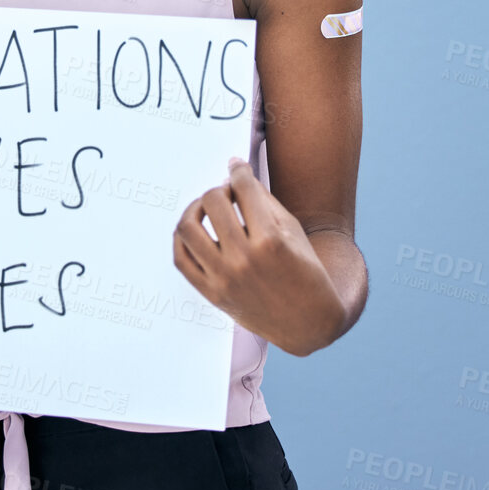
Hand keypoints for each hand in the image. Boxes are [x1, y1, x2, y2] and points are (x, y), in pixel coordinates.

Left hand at [172, 157, 346, 356]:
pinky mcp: (212, 294)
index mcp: (270, 240)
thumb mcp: (293, 231)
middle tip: (227, 192)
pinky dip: (182, 239)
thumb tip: (235, 175)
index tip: (236, 166)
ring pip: (188, 228)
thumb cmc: (305, 272)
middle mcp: (244, 259)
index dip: (239, 171)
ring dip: (194, 209)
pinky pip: (181, 259)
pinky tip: (194, 231)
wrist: (307, 323)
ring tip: (205, 209)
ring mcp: (224, 278)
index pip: (244, 188)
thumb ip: (264, 201)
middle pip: (213, 201)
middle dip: (220, 189)